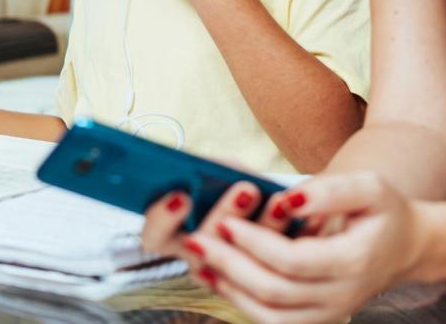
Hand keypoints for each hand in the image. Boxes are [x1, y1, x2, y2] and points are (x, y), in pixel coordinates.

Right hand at [142, 180, 298, 286]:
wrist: (281, 206)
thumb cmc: (239, 186)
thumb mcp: (223, 172)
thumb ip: (214, 172)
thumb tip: (207, 168)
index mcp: (174, 232)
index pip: (154, 236)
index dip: (162, 219)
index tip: (181, 194)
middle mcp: (198, 255)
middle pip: (201, 251)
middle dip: (224, 215)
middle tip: (245, 189)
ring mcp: (227, 270)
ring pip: (238, 262)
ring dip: (261, 226)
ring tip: (278, 200)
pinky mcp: (260, 276)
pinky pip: (270, 265)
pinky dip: (282, 236)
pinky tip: (291, 212)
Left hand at [148, 173, 428, 323]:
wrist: (405, 248)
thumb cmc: (384, 212)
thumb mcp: (369, 187)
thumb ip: (330, 191)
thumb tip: (289, 199)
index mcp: (353, 261)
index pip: (294, 261)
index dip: (256, 244)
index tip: (227, 222)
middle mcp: (340, 296)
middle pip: (275, 292)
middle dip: (230, 265)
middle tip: (197, 240)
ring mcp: (327, 314)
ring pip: (269, 316)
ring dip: (230, 288)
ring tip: (199, 260)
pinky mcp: (315, 320)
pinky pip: (273, 322)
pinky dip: (241, 302)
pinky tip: (218, 278)